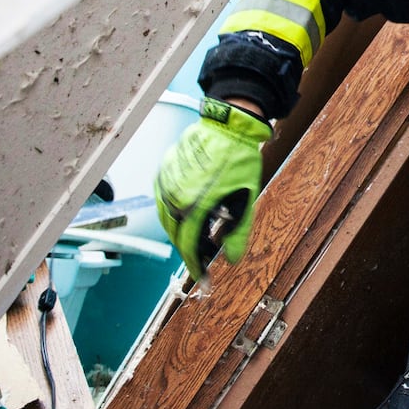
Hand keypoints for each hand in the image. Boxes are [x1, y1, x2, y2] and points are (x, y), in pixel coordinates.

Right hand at [154, 96, 271, 280]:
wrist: (228, 127)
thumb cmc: (239, 161)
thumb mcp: (246, 198)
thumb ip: (238, 231)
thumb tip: (232, 258)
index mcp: (195, 205)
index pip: (190, 247)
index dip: (197, 268)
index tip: (204, 281)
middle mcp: (174, 197)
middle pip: (176, 236)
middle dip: (189, 253)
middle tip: (203, 264)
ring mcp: (165, 184)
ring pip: (167, 221)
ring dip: (180, 235)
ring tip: (197, 242)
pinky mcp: (163, 172)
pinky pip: (164, 202)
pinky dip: (174, 215)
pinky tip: (187, 219)